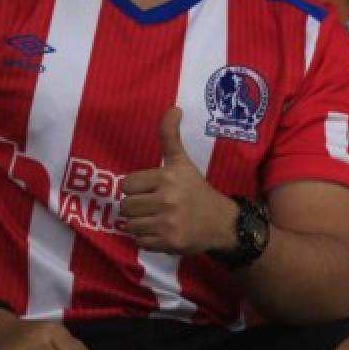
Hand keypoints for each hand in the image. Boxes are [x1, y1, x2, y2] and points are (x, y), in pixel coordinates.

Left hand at [120, 107, 236, 254]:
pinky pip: (140, 242)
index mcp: (168, 177)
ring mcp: (168, 222)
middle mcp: (167, 199)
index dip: (137, 189)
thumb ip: (171, 137)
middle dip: (138, 208)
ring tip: (158, 220)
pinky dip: (148, 240)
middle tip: (155, 207)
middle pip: (126, 207)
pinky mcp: (169, 242)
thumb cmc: (197, 190)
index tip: (153, 190)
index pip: (127, 185)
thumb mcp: (183, 162)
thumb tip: (172, 107)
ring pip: (130, 225)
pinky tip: (163, 233)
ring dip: (141, 225)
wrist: (222, 223)